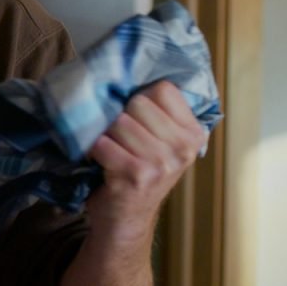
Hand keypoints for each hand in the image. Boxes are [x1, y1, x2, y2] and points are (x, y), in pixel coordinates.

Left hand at [86, 80, 208, 245]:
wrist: (125, 219)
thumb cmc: (138, 172)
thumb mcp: (161, 143)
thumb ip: (159, 112)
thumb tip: (132, 66)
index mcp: (193, 133)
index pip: (164, 89)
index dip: (140, 97)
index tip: (134, 115)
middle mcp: (182, 148)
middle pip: (138, 102)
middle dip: (120, 115)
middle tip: (118, 136)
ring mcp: (161, 163)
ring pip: (119, 121)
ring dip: (105, 133)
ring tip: (109, 149)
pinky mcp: (135, 176)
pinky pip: (103, 143)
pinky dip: (92, 148)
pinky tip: (98, 160)